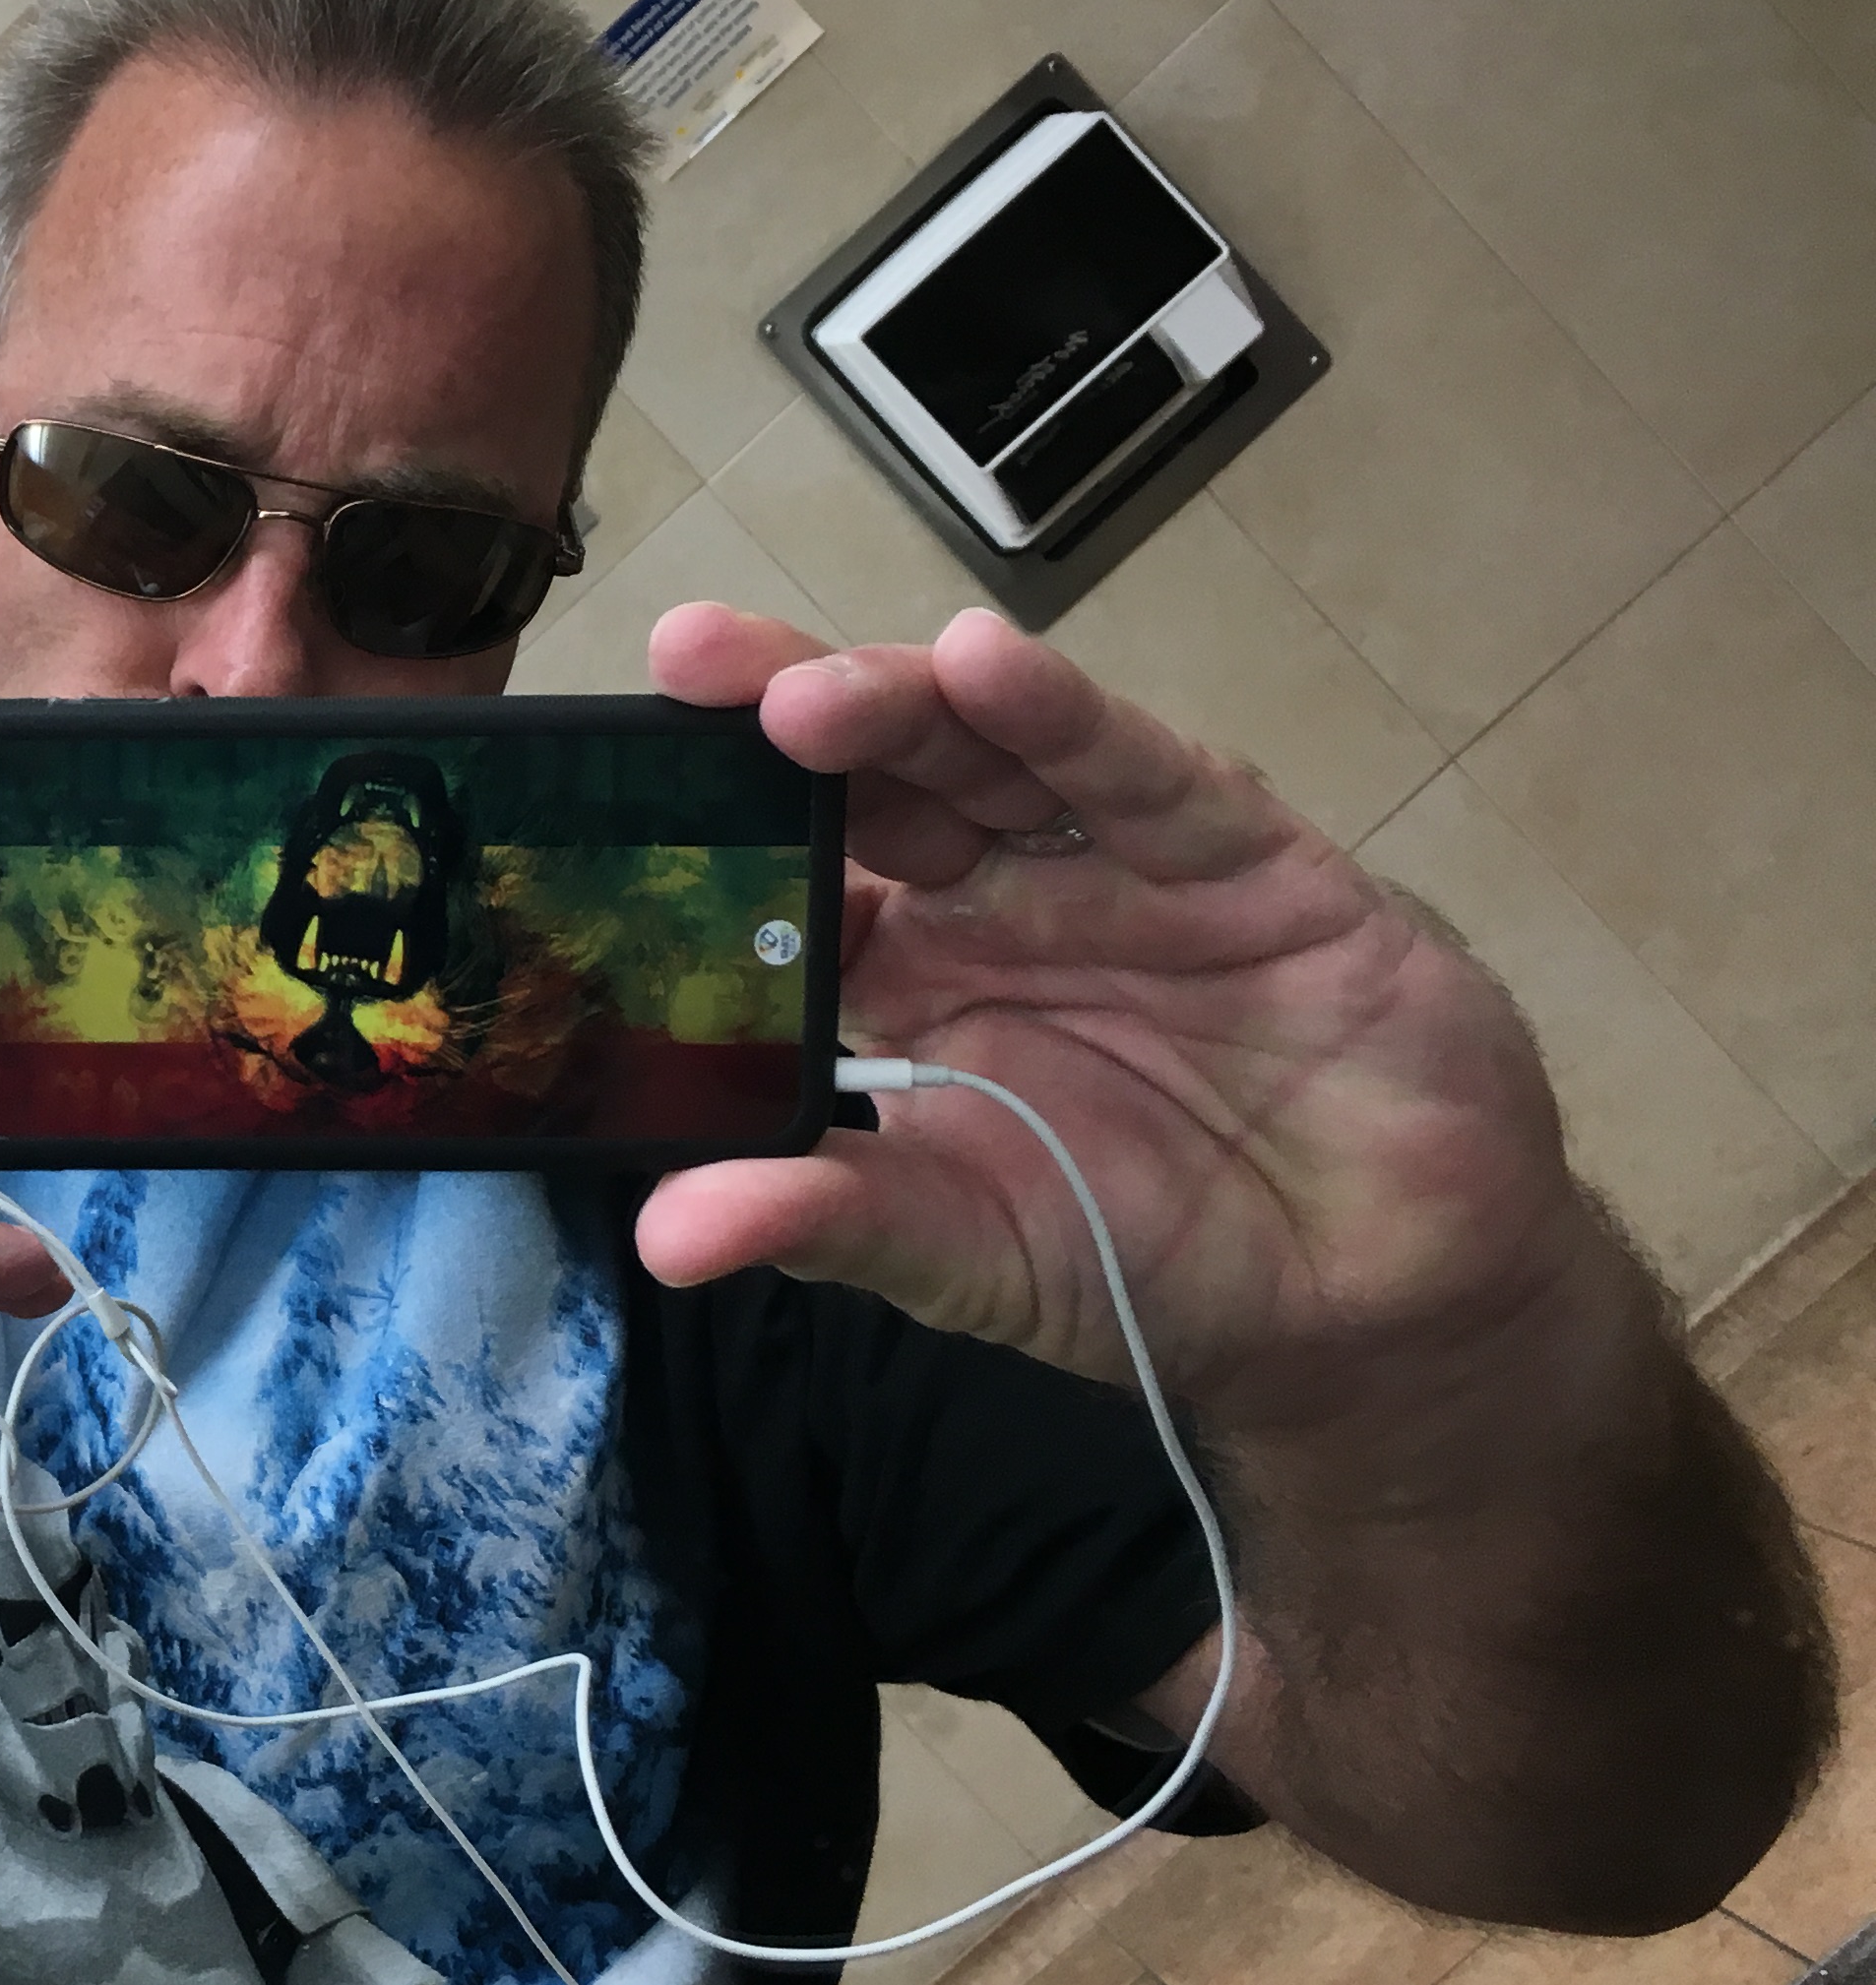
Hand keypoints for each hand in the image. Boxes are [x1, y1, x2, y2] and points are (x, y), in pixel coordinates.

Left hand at [637, 603, 1601, 1434]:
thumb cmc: (1149, 1265)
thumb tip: (665, 1234)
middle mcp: (1006, 901)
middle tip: (686, 666)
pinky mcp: (1253, 864)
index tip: (612, 786)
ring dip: (901, 704)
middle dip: (784, 713)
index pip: (796, 868)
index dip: (717, 820)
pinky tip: (992, 668)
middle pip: (878, 775)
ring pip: (994, 751)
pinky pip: (1145, 776)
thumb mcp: (965, 1252)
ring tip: (806, 692)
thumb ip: (830, 1219)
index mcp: (915, 979)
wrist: (1371, 1317)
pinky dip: (1068, 719)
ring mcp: (1125, 870)